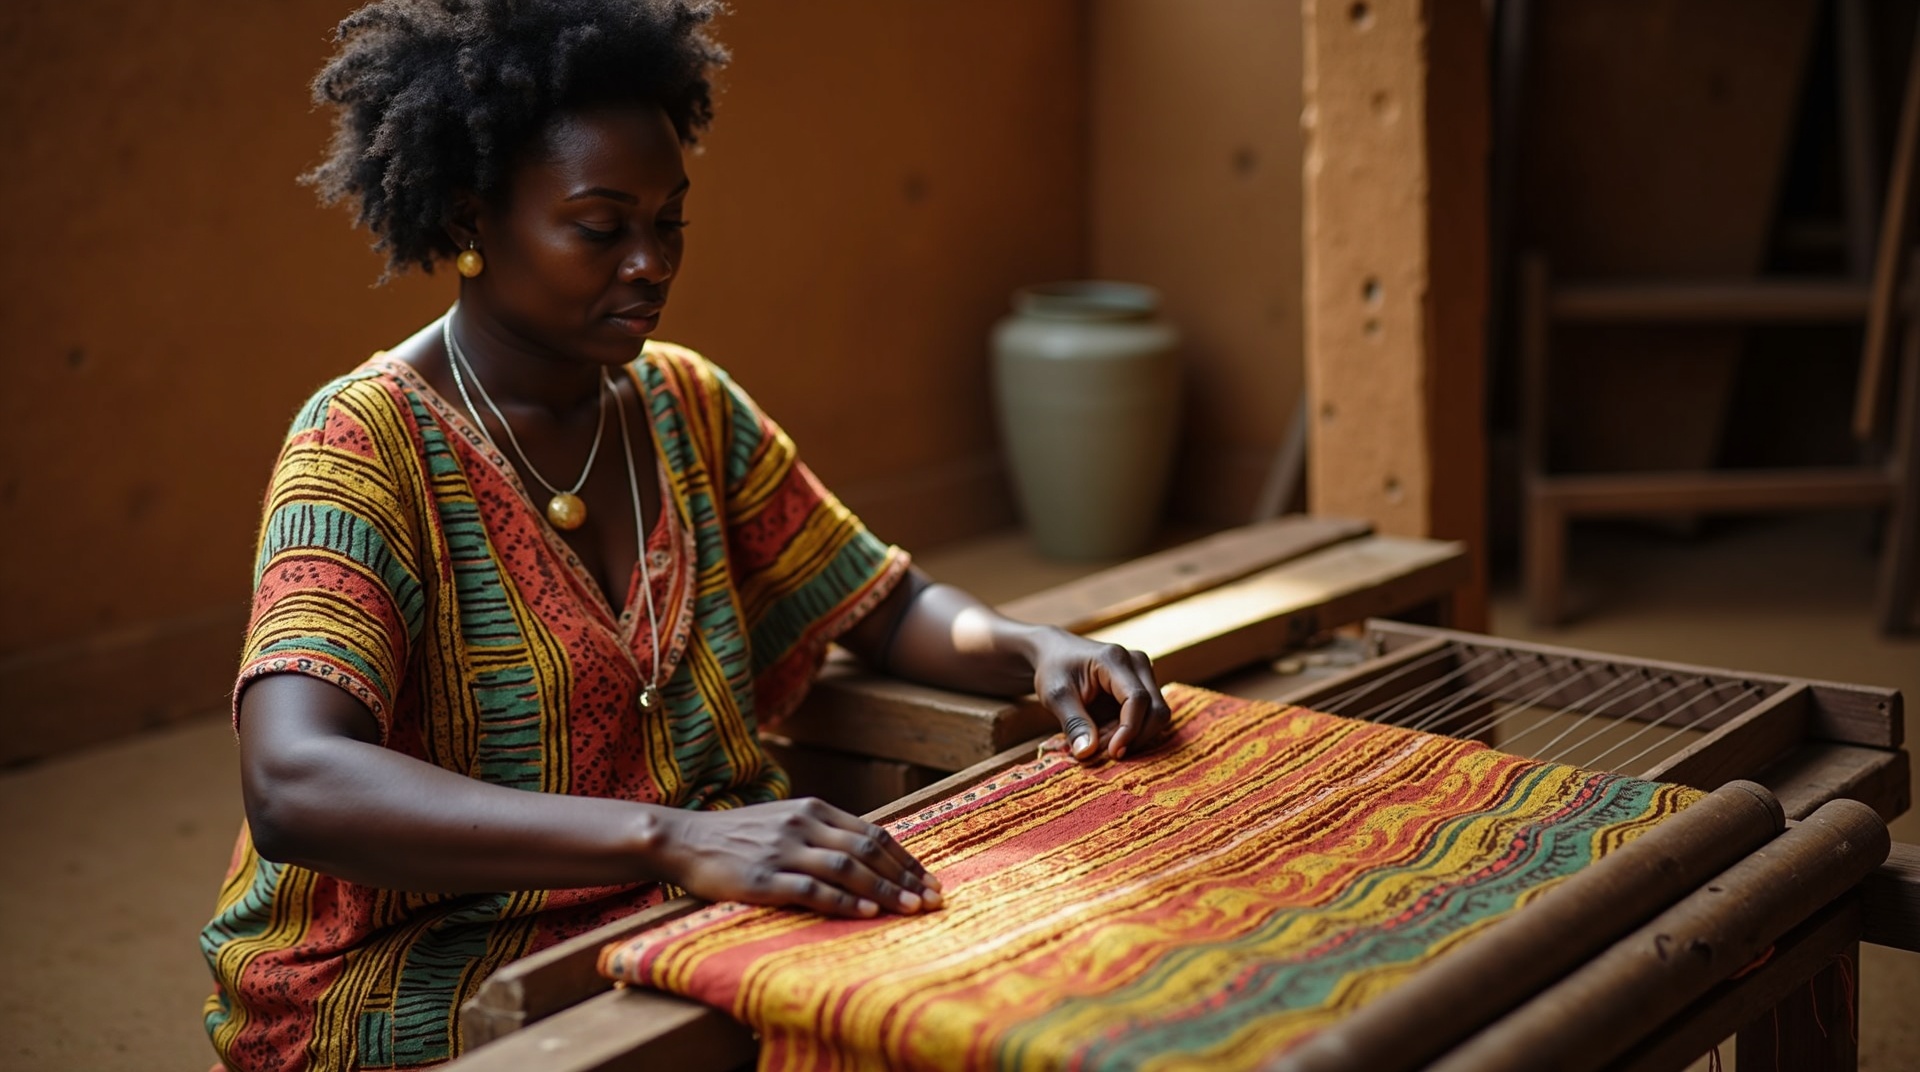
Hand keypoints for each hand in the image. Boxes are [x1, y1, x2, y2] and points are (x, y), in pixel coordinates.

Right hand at [654, 799, 942, 916]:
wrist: (685, 839)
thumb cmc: (739, 836)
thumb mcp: (786, 822)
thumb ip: (823, 834)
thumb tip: (869, 856)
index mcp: (813, 809)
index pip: (872, 833)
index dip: (905, 858)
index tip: (929, 880)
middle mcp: (803, 826)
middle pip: (867, 850)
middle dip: (905, 877)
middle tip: (932, 899)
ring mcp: (783, 851)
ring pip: (847, 869)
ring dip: (884, 890)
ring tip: (911, 908)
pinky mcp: (763, 879)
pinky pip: (812, 890)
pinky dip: (844, 901)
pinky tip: (867, 912)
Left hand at [1029, 629, 1171, 762]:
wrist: (1056, 652)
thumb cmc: (1054, 669)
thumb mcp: (1056, 696)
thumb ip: (1073, 723)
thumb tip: (1087, 753)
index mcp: (1114, 659)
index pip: (1137, 698)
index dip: (1129, 730)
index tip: (1112, 753)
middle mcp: (1137, 663)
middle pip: (1156, 709)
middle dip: (1134, 737)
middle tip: (1105, 752)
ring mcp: (1144, 674)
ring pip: (1156, 716)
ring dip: (1133, 737)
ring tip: (1101, 740)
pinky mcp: (1144, 687)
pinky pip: (1148, 717)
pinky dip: (1131, 733)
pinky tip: (1106, 733)